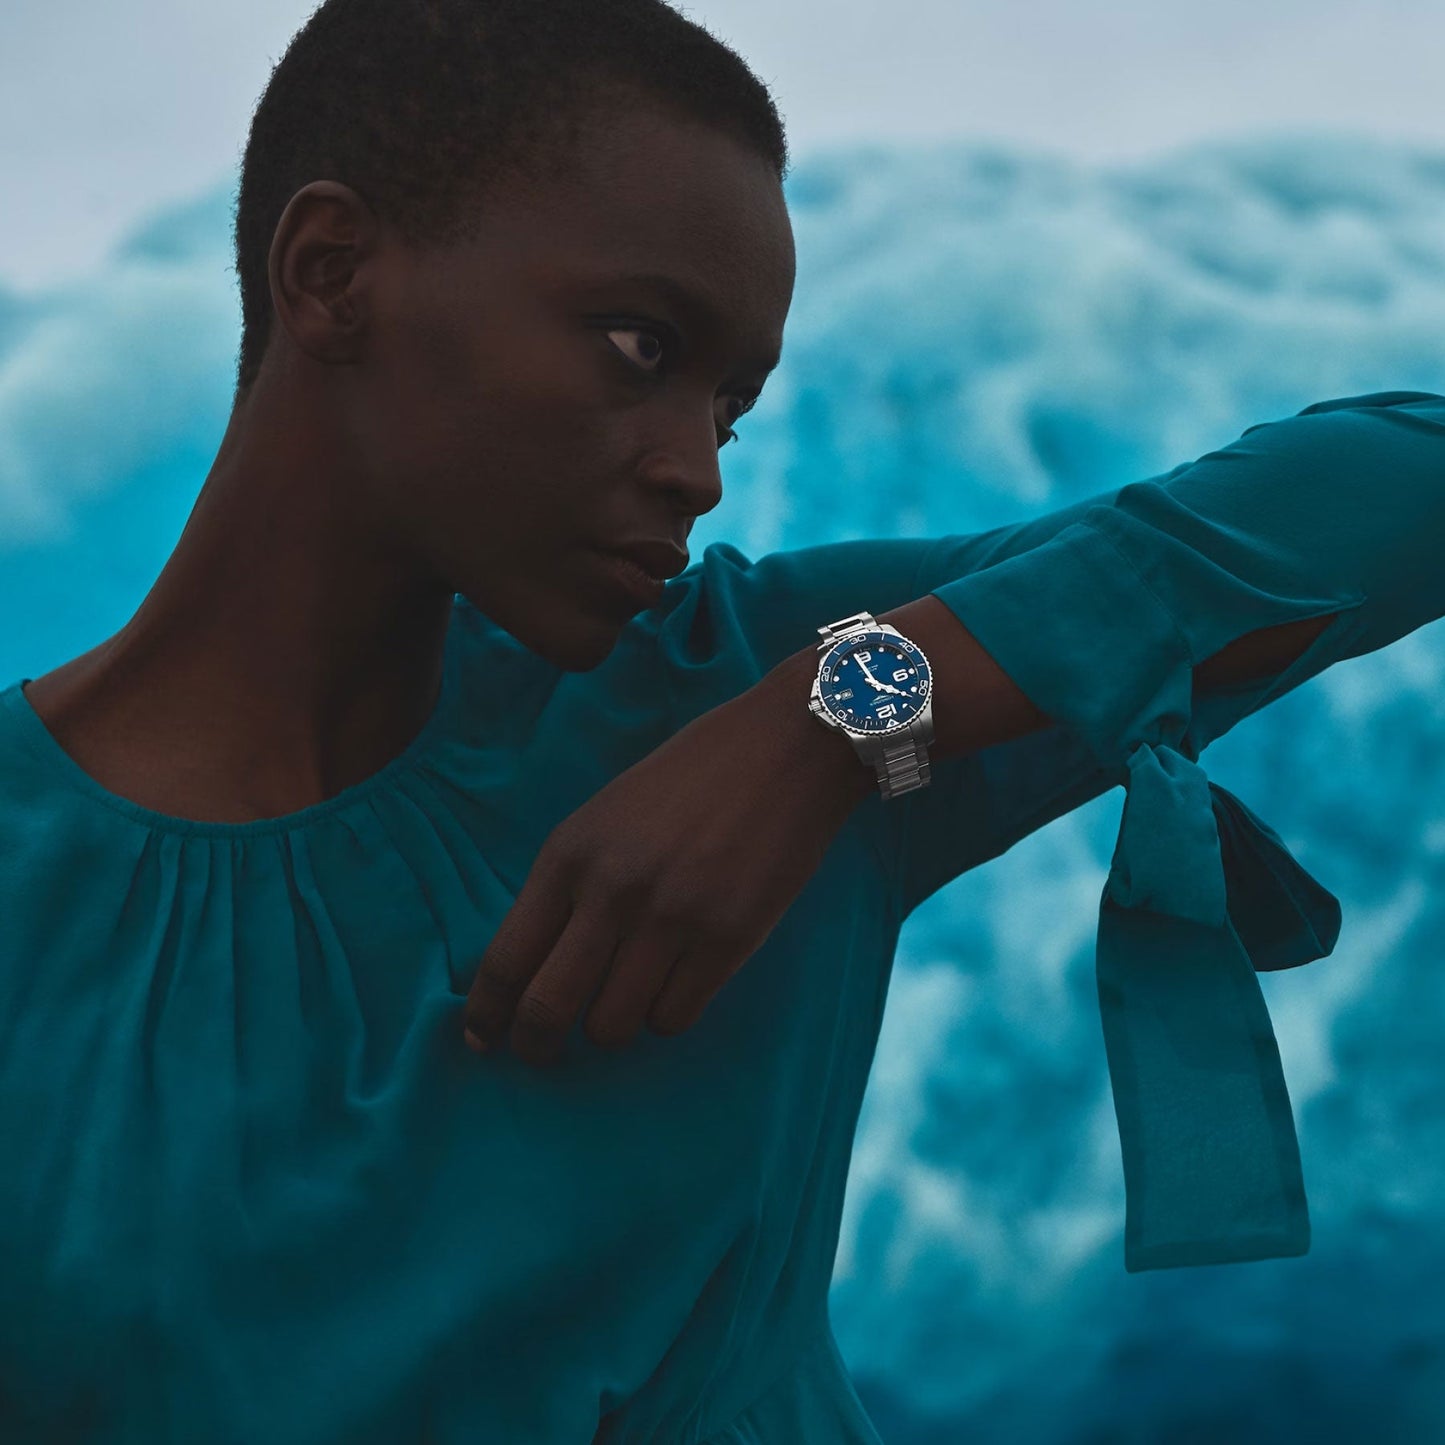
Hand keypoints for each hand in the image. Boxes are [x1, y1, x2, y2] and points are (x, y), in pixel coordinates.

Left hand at [460, 658, 873, 1066]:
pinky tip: (674, 985)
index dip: (487, 1013)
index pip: (506, 958)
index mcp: (570, 853)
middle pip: (548, 1007)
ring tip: (625, 1002)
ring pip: (613, 1025)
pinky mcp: (728, 940)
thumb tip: (536, 962)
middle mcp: (612, 891)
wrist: (787, 747)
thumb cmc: (692, 774)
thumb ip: (570, 881)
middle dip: (536, 1046)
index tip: (483, 1039)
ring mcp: (671, 919)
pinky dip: (665, 1015)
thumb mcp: (607, 814)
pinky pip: (673, 1018)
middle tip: (542, 1055)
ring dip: (611, 1027)